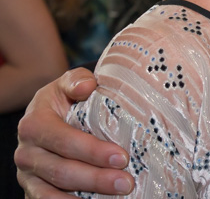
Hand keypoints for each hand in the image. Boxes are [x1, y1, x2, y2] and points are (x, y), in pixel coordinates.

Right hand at [14, 68, 133, 197]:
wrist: (50, 115)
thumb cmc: (67, 98)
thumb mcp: (70, 83)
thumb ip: (77, 80)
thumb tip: (87, 87)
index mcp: (33, 123)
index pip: (63, 140)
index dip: (92, 151)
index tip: (121, 157)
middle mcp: (26, 152)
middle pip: (61, 171)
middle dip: (96, 178)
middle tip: (126, 182)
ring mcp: (27, 175)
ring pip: (53, 192)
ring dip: (87, 196)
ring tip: (118, 194)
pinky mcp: (33, 190)